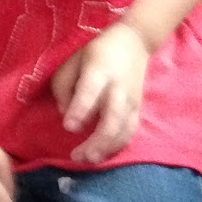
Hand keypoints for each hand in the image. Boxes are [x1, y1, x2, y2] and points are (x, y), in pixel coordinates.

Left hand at [50, 20, 149, 163]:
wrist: (134, 42)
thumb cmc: (97, 52)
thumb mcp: (73, 59)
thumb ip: (63, 85)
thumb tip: (65, 113)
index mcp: (100, 70)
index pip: (91, 92)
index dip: (80, 110)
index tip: (69, 127)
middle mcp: (118, 88)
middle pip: (112, 118)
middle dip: (96, 140)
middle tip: (78, 155)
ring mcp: (131, 100)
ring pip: (124, 130)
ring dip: (107, 148)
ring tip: (89, 159)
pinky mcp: (138, 109)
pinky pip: (130, 132)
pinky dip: (118, 146)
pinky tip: (103, 155)